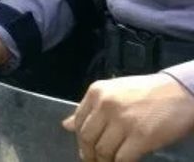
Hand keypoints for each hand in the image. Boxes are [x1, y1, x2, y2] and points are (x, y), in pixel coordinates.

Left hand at [63, 73, 193, 161]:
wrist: (181, 92)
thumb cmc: (147, 92)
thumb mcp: (114, 92)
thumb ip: (91, 108)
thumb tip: (66, 125)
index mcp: (96, 92)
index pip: (78, 121)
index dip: (80, 139)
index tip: (85, 148)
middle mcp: (106, 105)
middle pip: (87, 138)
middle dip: (88, 154)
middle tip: (93, 161)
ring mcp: (123, 121)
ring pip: (102, 151)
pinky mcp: (140, 137)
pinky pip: (121, 159)